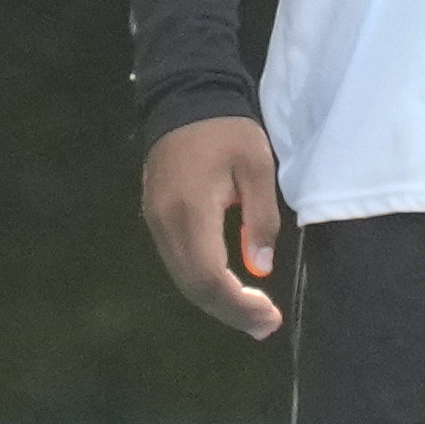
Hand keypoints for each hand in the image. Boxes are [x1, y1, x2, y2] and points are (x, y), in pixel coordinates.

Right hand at [138, 115, 287, 337]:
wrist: (184, 97)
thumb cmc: (226, 129)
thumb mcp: (257, 165)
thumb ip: (260, 217)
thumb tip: (259, 268)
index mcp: (191, 209)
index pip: (210, 275)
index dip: (238, 303)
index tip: (269, 315)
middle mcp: (165, 222)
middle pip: (193, 286)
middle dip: (230, 312)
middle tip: (265, 326)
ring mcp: (155, 221)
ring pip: (182, 279)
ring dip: (217, 302)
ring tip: (252, 315)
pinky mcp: (155, 218)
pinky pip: (178, 263)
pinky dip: (203, 283)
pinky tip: (229, 289)